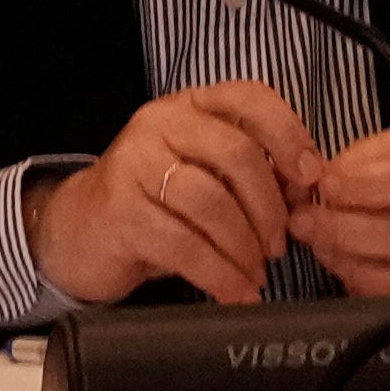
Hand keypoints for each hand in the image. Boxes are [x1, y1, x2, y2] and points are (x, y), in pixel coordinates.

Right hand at [26, 80, 321, 308]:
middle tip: (278, 245)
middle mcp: (159, 124)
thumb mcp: (202, 177)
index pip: (249, 98)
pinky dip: (220, 274)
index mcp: (189, 106)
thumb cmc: (153, 205)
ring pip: (211, 200)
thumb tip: (303, 193)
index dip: (289, 135)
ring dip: (244, 246)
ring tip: (255, 273)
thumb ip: (248, 175)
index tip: (310, 178)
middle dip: (269, 207)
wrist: (79, 232)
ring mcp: (134, 164)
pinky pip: (184, 243)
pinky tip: (234, 291)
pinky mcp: (120, 211)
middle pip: (236, 153)